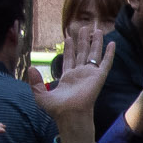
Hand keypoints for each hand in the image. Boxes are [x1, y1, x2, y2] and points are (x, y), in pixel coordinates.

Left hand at [31, 22, 116, 142]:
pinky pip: (106, 63)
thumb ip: (35, 81)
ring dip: (96, 42)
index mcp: (68, 78)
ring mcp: (90, 75)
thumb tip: (30, 68)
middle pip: (83, 53)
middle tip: (85, 28)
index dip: (69, 48)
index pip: (69, 59)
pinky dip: (109, 53)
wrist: (69, 114)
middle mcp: (80, 74)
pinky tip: (112, 43)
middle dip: (83, 41)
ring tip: (97, 30)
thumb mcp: (40, 94)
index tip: (68, 37)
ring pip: (94, 54)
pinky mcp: (99, 77)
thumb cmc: (56, 109)